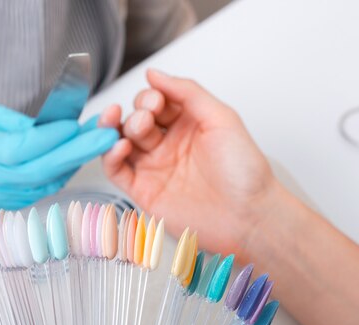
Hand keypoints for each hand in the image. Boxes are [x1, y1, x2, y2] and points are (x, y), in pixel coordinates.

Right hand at [0, 103, 117, 236]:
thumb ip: (14, 122)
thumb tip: (54, 122)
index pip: (23, 149)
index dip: (51, 137)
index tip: (75, 122)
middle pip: (47, 168)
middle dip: (81, 150)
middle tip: (111, 134)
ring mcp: (10, 196)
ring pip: (54, 178)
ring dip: (82, 158)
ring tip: (107, 135)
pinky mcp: (20, 202)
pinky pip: (50, 184)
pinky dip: (69, 167)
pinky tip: (85, 150)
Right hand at [99, 70, 276, 255]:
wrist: (248, 216)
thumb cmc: (244, 171)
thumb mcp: (221, 117)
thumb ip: (187, 92)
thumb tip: (154, 74)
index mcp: (187, 125)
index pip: (155, 102)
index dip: (150, 98)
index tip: (157, 102)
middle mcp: (168, 145)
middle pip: (136, 120)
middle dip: (137, 113)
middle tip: (147, 118)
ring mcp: (154, 168)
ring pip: (121, 142)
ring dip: (114, 128)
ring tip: (116, 121)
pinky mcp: (143, 191)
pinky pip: (117, 170)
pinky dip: (110, 156)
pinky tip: (118, 146)